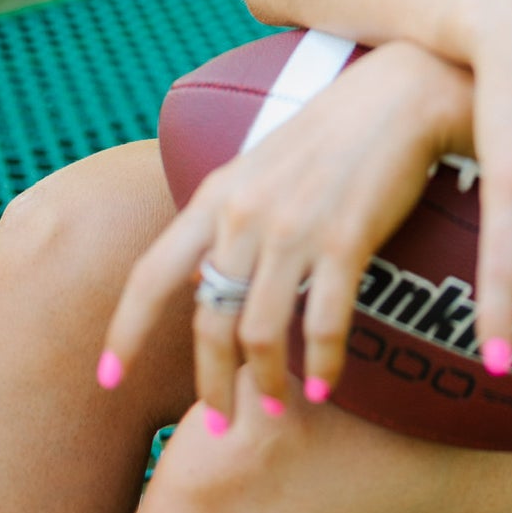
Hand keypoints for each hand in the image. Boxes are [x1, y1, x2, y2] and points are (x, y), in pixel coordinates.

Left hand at [102, 41, 472, 424]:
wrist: (404, 91)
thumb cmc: (338, 128)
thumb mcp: (263, 162)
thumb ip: (228, 216)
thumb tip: (202, 277)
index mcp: (218, 193)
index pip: (150, 274)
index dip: (126, 332)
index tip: (108, 380)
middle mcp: (245, 213)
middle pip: (206, 319)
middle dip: (209, 381)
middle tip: (219, 421)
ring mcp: (293, 227)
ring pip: (258, 330)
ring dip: (263, 381)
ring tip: (274, 407)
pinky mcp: (345, 238)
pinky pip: (323, 320)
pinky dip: (322, 362)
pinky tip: (326, 384)